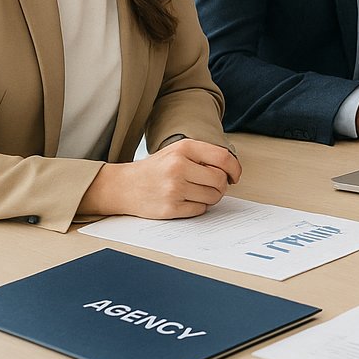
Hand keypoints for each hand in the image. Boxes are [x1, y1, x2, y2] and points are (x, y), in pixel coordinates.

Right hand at [79, 138, 240, 218]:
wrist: (123, 186)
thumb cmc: (155, 169)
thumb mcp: (177, 151)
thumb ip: (203, 155)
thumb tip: (231, 170)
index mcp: (184, 148)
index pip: (223, 158)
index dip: (235, 169)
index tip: (234, 176)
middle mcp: (179, 167)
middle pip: (220, 180)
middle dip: (221, 185)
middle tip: (211, 186)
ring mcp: (174, 188)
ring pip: (213, 196)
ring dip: (211, 197)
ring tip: (197, 192)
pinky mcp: (170, 208)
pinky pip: (200, 209)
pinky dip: (199, 206)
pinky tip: (186, 200)